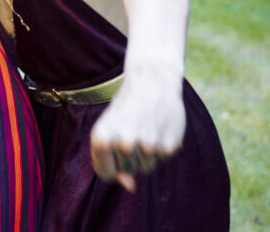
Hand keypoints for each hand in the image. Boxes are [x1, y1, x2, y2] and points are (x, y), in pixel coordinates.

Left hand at [89, 71, 184, 191]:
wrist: (151, 82)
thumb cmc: (125, 109)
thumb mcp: (110, 130)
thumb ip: (113, 162)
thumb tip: (130, 187)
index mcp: (101, 139)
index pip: (104, 173)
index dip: (111, 168)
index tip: (114, 152)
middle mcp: (123, 144)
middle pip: (128, 171)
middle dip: (129, 156)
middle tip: (131, 129)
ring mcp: (147, 146)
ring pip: (146, 167)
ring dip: (145, 152)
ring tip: (144, 126)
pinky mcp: (168, 147)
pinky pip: (162, 158)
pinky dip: (161, 146)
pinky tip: (158, 126)